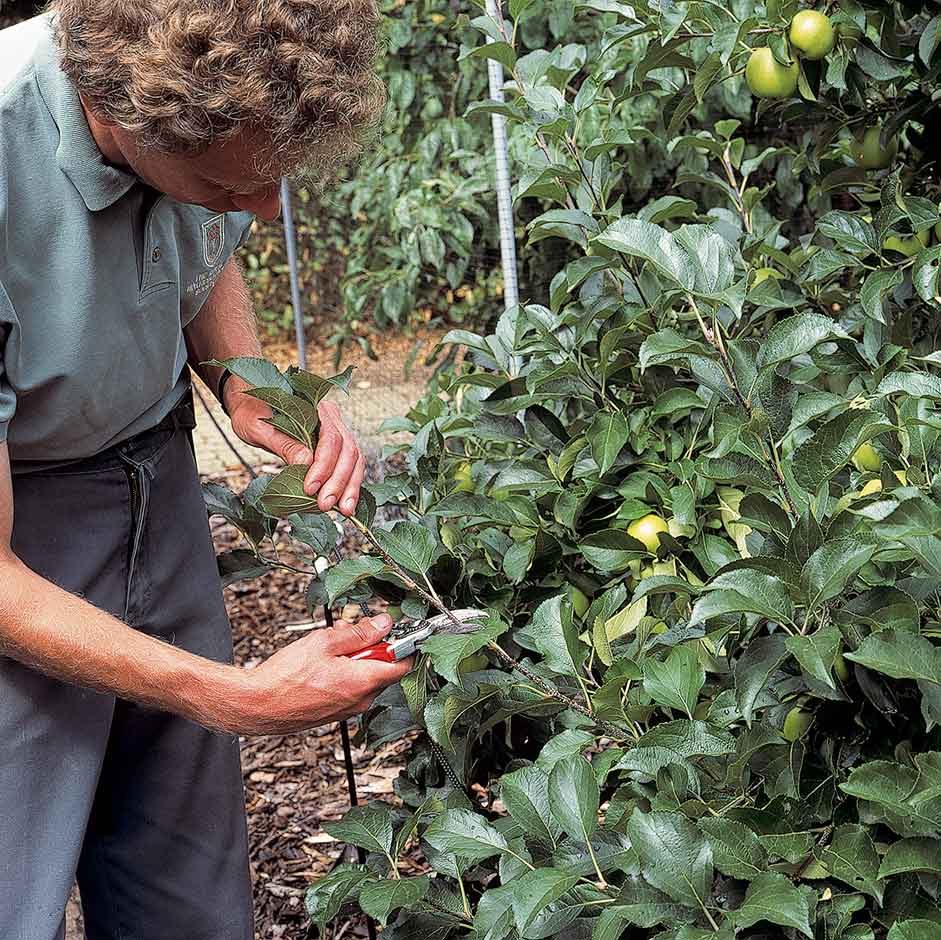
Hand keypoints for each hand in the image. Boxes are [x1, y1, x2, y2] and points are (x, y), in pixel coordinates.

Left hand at [226, 378, 365, 515]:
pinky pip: (349, 468)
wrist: (252, 409)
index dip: (324, 466)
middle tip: (325, 505)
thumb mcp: (259, 428)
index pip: (331, 439)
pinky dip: (348, 487)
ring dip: (350, 488)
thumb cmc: (253, 413)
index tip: (310, 488)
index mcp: (318, 409)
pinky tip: (343, 504)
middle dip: (339, 482)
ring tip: (344, 511)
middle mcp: (333, 420)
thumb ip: (284, 443)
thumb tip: (306, 463)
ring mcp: (337, 434)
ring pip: (354, 462)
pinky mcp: (335, 450)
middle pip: (349, 451)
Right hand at [233, 614, 411, 734]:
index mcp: (363, 682)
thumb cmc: (285, 677)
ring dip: (353, 659)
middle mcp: (361, 700)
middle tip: (347, 632)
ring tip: (328, 647)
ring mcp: (348, 709)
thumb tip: (383, 624)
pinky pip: (351, 689)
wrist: (257, 705)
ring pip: (364, 677)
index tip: (394, 631)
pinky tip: (322, 664)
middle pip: (382, 668)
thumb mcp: (324, 642)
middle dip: (369, 647)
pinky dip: (344, 673)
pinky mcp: (335, 713)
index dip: (402, 644)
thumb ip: (359, 632)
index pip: (403, 664)